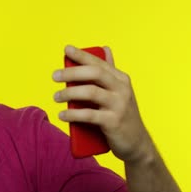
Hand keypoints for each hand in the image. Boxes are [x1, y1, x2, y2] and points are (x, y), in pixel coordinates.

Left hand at [53, 45, 153, 162]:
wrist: (137, 144)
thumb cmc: (121, 114)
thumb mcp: (118, 91)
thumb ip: (109, 72)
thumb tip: (104, 48)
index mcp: (121, 79)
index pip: (99, 63)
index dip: (82, 55)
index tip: (67, 49)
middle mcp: (122, 89)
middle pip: (94, 74)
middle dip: (72, 72)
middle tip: (55, 76)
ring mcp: (119, 106)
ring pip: (91, 93)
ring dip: (69, 93)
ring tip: (55, 97)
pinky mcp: (114, 122)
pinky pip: (89, 115)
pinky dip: (73, 114)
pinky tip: (62, 115)